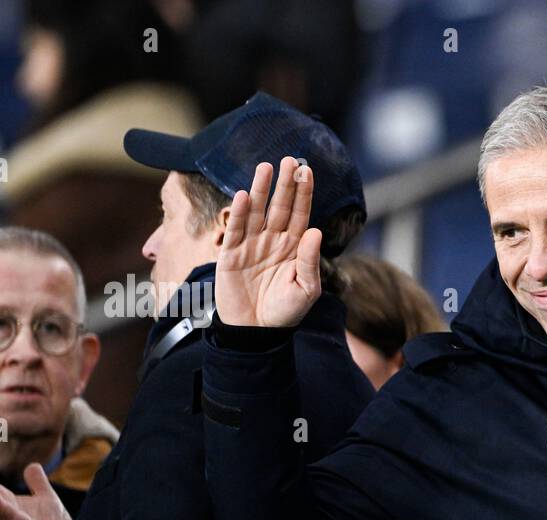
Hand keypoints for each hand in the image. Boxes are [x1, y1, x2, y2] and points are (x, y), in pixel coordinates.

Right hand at [214, 155, 322, 327]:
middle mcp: (273, 241)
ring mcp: (251, 245)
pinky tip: (245, 195)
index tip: (307, 171)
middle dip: (285, 184)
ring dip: (261, 190)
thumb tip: (316, 231)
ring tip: (266, 167)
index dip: (303, 193)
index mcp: (294, 248)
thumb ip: (310, 262)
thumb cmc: (285, 313)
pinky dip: (240, 213)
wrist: (256, 332)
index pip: (300, 214)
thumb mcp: (306, 290)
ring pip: (257, 212)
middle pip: (280, 206)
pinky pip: (236, 229)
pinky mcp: (231, 254)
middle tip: (290, 160)